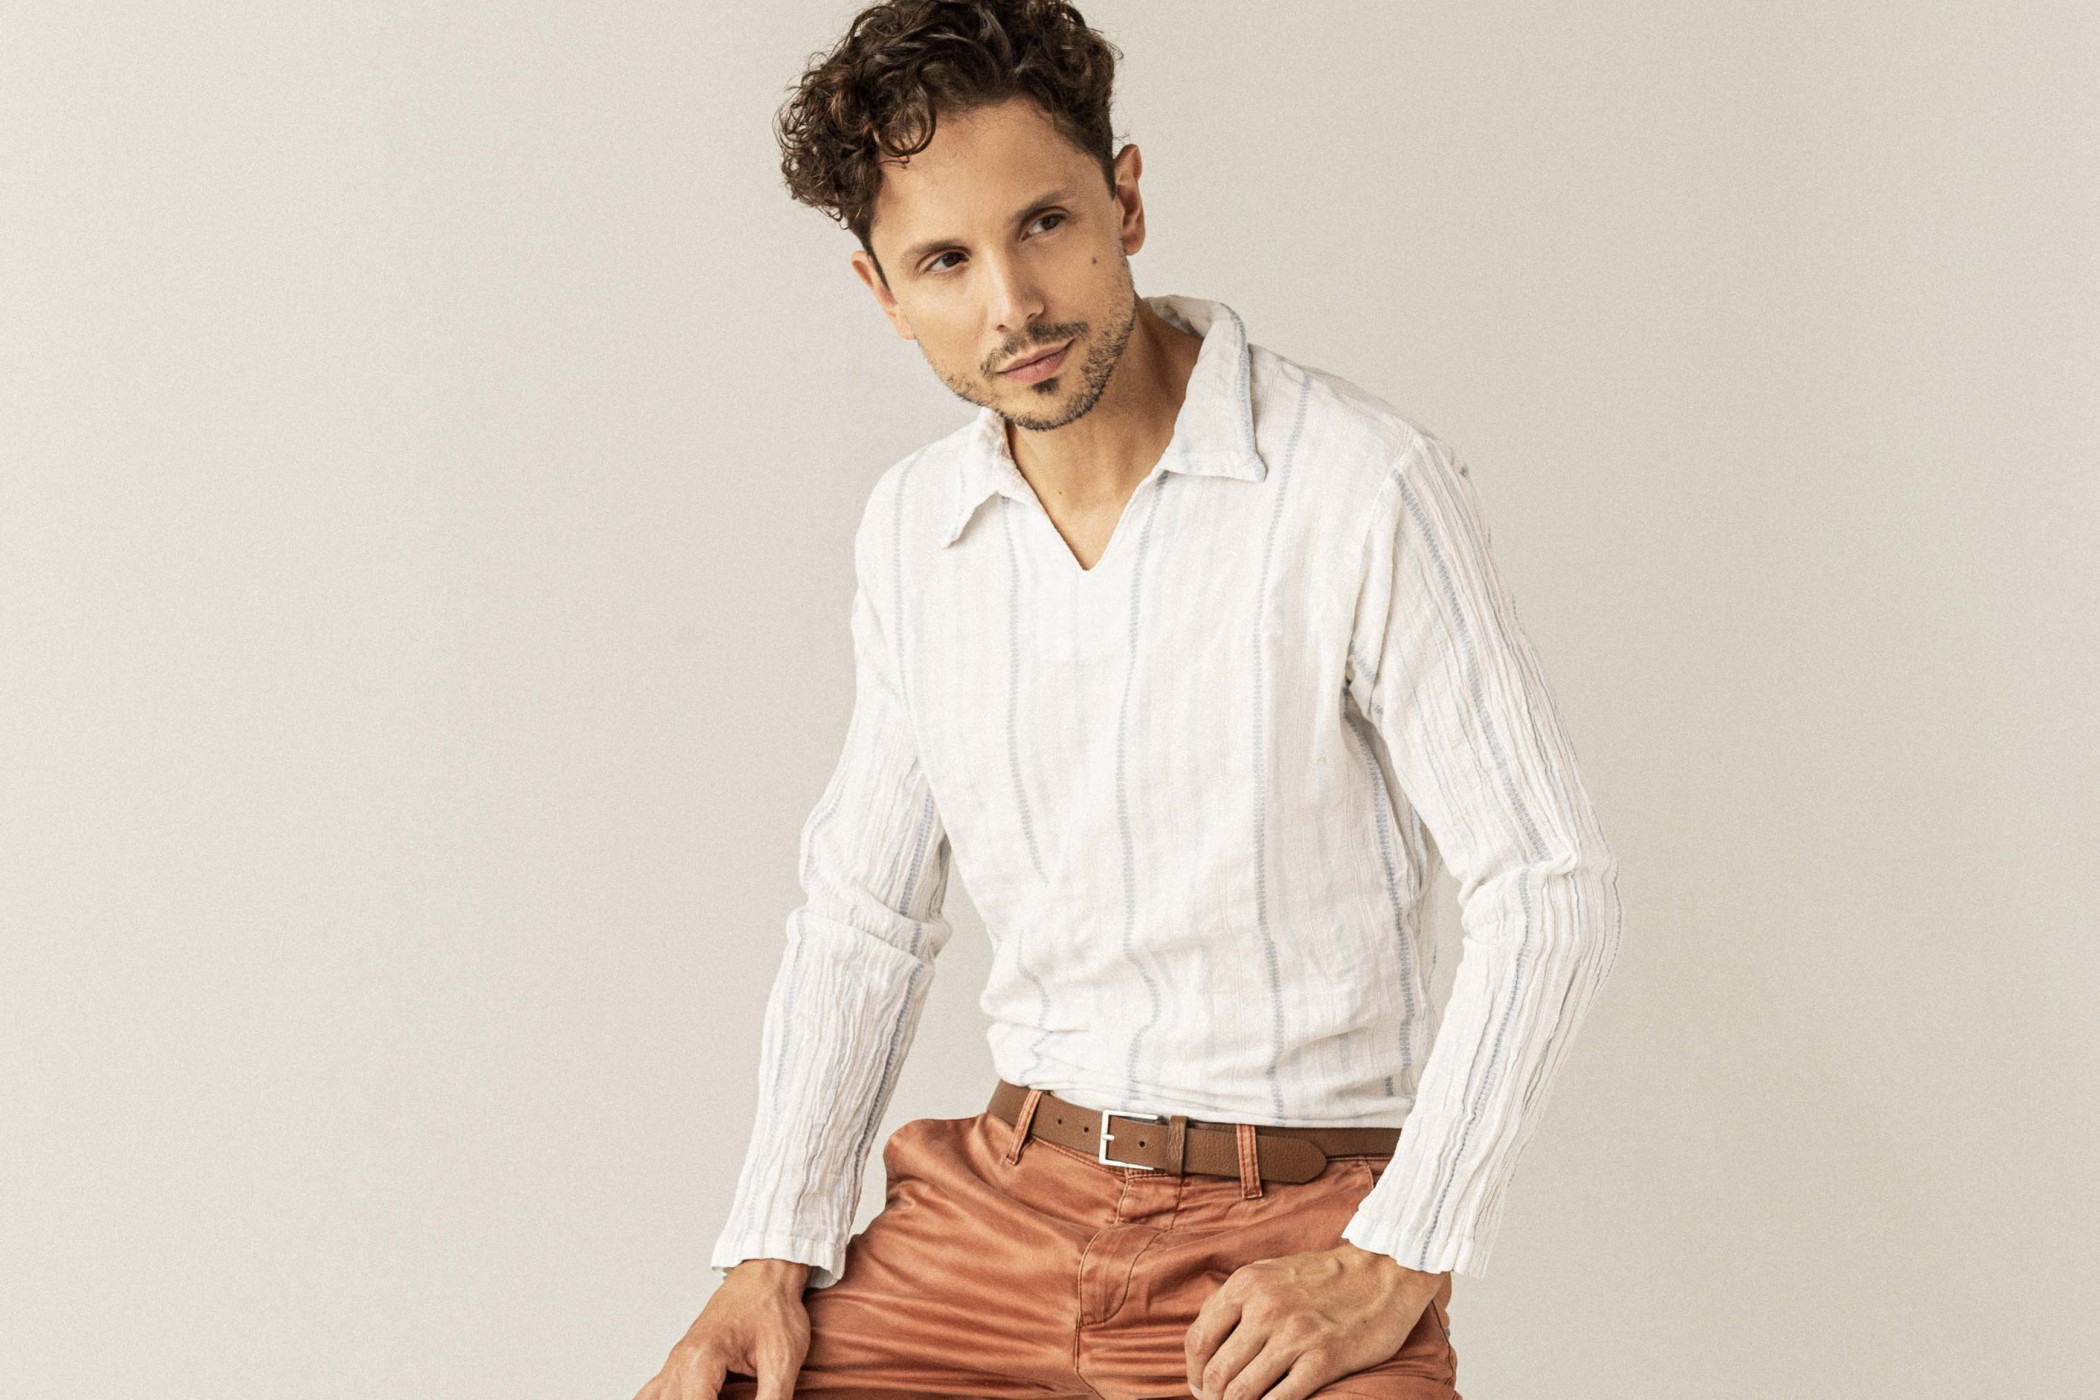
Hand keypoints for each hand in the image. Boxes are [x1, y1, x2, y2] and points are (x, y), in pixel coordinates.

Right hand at [633, 1258, 812, 1399]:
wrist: (766, 1277)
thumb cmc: (774, 1309)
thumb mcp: (782, 1359)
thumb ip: (772, 1399)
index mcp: (701, 1358)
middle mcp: (680, 1361)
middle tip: (731, 1398)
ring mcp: (675, 1362)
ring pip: (659, 1399)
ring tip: (715, 1397)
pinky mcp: (678, 1364)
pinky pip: (650, 1393)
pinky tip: (675, 1399)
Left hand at [1184, 1243, 1444, 1399]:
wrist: (1384, 1271)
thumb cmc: (1324, 1277)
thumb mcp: (1269, 1273)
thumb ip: (1237, 1302)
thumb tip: (1207, 1341)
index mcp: (1246, 1285)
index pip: (1198, 1340)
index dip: (1193, 1372)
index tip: (1201, 1386)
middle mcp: (1264, 1308)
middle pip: (1217, 1371)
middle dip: (1212, 1397)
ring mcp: (1294, 1335)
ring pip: (1242, 1391)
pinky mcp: (1323, 1359)